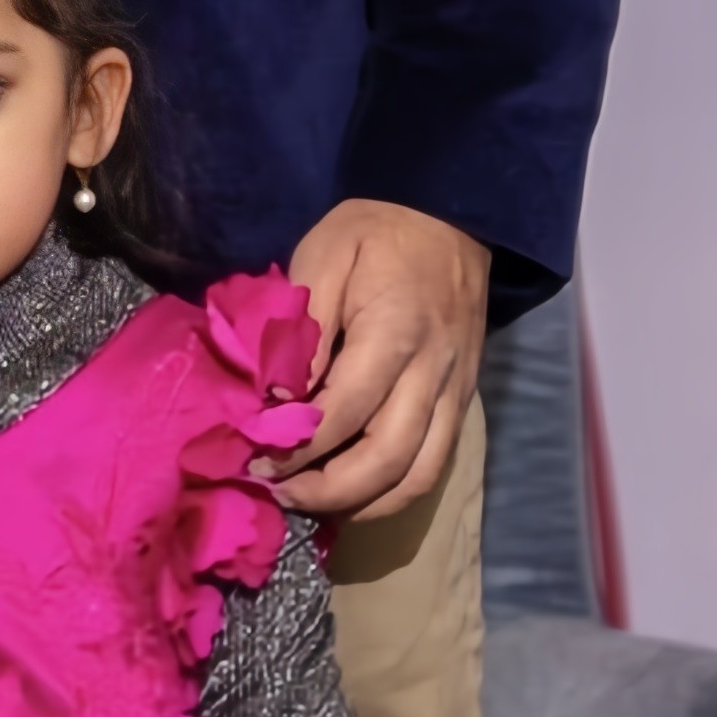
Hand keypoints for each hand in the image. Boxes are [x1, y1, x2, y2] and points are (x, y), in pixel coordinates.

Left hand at [281, 198, 489, 524]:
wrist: (451, 213)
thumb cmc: (375, 231)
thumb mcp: (324, 256)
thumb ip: (303, 327)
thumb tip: (280, 397)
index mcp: (394, 333)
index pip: (343, 412)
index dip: (296, 447)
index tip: (254, 459)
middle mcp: (433, 371)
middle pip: (386, 460)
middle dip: (326, 491)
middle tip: (277, 494)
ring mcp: (455, 391)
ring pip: (418, 476)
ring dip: (362, 503)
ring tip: (311, 503)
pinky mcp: (462, 399)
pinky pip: (435, 464)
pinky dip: (394, 492)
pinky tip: (353, 494)